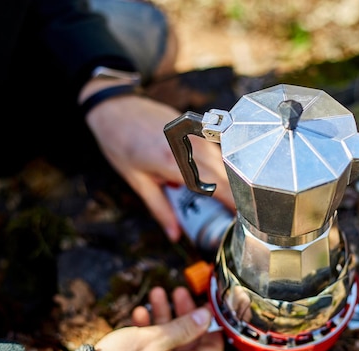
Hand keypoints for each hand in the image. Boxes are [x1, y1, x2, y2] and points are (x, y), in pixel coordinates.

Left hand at [81, 80, 235, 241]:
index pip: (216, 187)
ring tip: (225, 199)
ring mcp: (197, 133)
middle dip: (235, 196)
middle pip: (226, 175)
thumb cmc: (121, 143)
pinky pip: (218, 149)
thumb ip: (161, 209)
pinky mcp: (198, 126)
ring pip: (225, 162)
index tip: (241, 220)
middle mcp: (191, 146)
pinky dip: (220, 165)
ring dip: (228, 180)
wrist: (116, 108)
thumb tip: (174, 234)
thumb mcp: (138, 182)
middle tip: (233, 215)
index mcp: (175, 163)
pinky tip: (215, 176)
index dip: (233, 204)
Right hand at [96, 286, 223, 350]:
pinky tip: (140, 314)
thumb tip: (206, 317)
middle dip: (183, 313)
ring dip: (164, 317)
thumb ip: (186, 326)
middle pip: (190, 342)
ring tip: (156, 295)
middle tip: (178, 293)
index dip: (211, 324)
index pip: (213, 348)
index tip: (205, 306)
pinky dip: (150, 332)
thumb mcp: (158, 337)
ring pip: (170, 343)